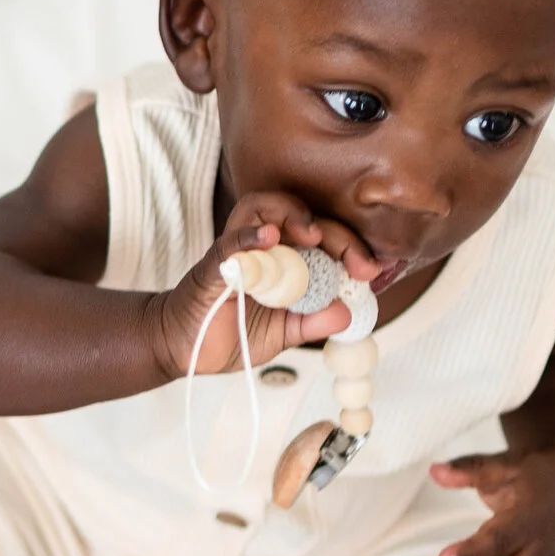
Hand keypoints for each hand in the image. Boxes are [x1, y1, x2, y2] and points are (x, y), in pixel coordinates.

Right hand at [148, 193, 383, 378]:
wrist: (183, 349)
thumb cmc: (229, 334)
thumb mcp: (283, 334)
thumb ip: (313, 322)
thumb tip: (347, 312)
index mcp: (284, 261)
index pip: (323, 237)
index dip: (351, 248)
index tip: (371, 270)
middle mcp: (263, 249)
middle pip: (302, 217)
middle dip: (336, 234)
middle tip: (356, 261)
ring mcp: (238, 253)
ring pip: (263, 207)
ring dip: (291, 214)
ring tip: (311, 235)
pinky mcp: (213, 266)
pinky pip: (229, 242)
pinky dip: (248, 235)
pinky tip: (265, 236)